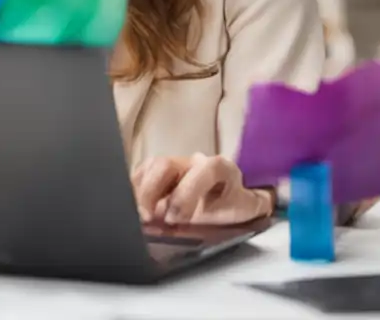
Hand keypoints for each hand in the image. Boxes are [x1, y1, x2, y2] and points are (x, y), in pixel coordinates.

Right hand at [131, 153, 273, 225]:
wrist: (227, 201)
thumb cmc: (234, 205)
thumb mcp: (246, 209)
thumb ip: (249, 207)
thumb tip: (251, 207)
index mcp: (220, 167)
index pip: (204, 168)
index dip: (188, 190)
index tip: (176, 217)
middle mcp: (192, 161)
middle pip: (165, 163)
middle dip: (152, 191)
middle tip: (146, 218)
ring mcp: (172, 166)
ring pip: (149, 169)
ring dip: (138, 194)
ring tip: (134, 217)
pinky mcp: (155, 175)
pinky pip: (138, 177)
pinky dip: (131, 193)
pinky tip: (129, 209)